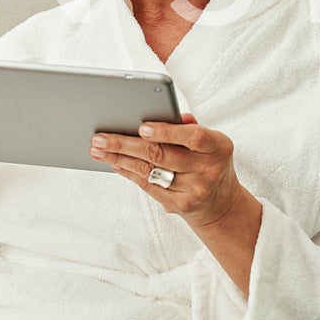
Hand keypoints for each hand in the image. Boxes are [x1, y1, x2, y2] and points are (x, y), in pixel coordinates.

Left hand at [90, 114, 249, 229]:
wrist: (221, 204)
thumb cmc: (209, 161)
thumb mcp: (210, 142)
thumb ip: (189, 127)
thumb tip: (166, 114)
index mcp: (219, 147)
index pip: (194, 137)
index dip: (167, 132)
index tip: (142, 127)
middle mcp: (208, 170)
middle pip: (162, 155)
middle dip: (126, 144)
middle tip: (100, 137)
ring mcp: (194, 191)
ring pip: (149, 171)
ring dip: (119, 158)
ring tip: (98, 149)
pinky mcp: (179, 205)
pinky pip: (148, 186)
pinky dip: (128, 172)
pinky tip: (114, 162)